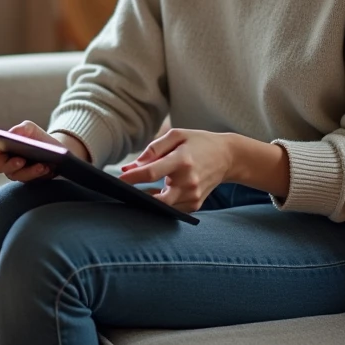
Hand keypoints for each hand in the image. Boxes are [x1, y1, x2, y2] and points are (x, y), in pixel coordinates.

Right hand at [0, 121, 86, 181]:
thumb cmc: (36, 136)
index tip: (7, 154)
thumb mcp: (28, 128)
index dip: (0, 160)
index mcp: (4, 154)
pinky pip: (36, 180)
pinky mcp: (34, 180)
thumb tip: (12, 134)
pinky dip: (41, 174)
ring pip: (23, 177)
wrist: (54, 146)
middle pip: (7, 171)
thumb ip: (20, 129)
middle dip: (14, 166)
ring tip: (41, 165)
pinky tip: (47, 167)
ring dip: (31, 171)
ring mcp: (22, 175)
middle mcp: (10, 167)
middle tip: (22, 160)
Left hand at [119, 128, 235, 211]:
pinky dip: (162, 203)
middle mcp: (189, 180)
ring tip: (139, 190)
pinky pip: (172, 208)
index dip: (132, 177)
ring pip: (163, 206)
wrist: (227, 157)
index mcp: (182, 159)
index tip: (117, 179)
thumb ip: (152, 150)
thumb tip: (130, 168)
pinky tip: (156, 194)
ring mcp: (193, 195)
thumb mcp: (176, 136)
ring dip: (149, 200)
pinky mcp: (195, 204)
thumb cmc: (197, 143)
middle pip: (157, 198)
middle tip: (125, 192)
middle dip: (138, 196)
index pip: (152, 172)